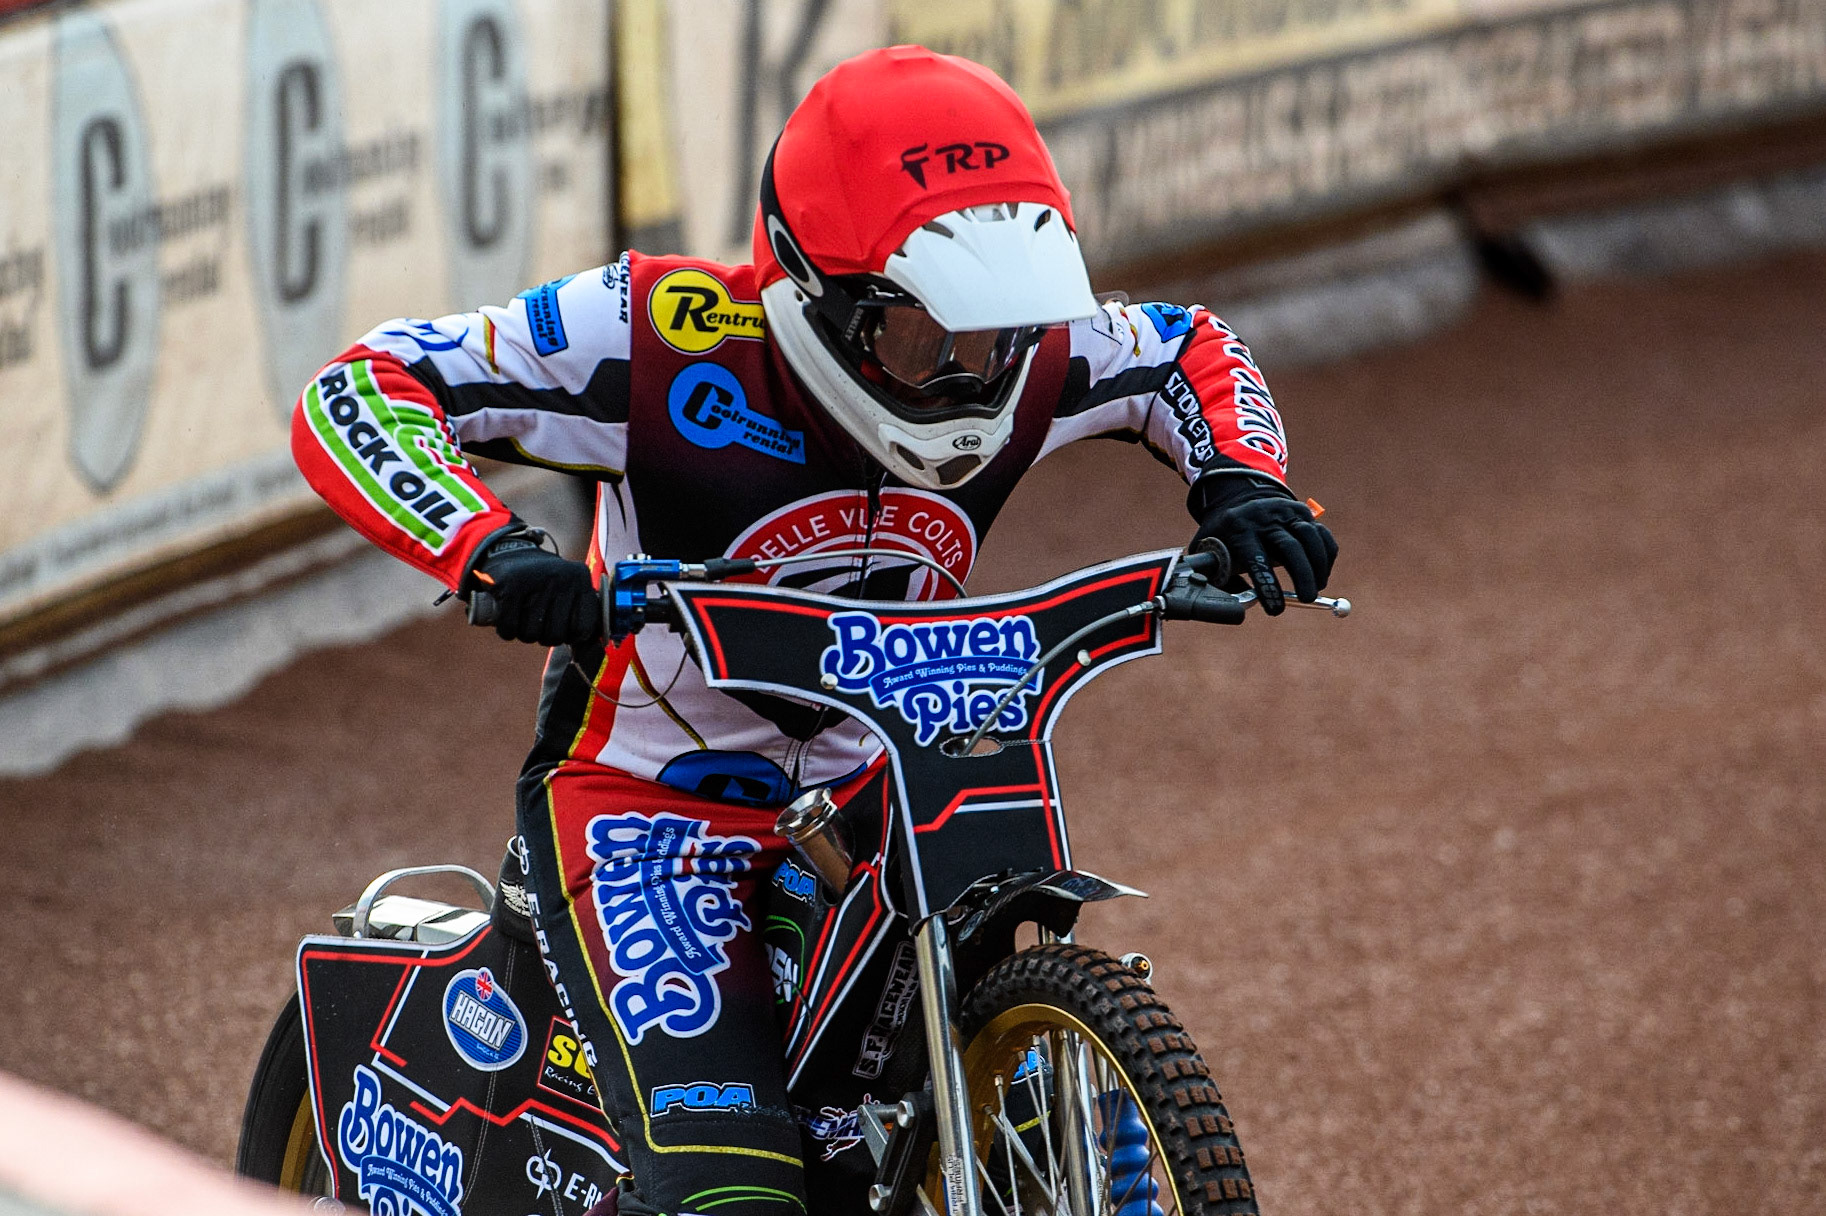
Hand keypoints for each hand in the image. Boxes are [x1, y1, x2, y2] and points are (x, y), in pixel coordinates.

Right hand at [465, 532, 599, 644]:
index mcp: (581, 579)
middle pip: (555, 635)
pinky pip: (509, 628)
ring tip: (525, 618)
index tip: (565, 630)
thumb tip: (583, 654)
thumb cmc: (545, 583)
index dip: (573, 637)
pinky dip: (506, 631)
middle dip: (545, 637)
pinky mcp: (510, 585)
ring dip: (525, 634)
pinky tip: (508, 619)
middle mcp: (562, 577)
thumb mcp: (569, 590)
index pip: (584, 628)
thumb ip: (581, 617)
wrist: (509, 552)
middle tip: (540, 622)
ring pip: (531, 635)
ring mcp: (536, 579)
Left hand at [1192, 492, 1336, 615]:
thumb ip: (1216, 580)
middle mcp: (1264, 518)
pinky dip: (1326, 555)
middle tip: (1307, 599)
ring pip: (1310, 537)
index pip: (1256, 559)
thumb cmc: (1221, 537)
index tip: (1276, 610)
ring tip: (1317, 587)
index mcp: (1238, 529)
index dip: (1268, 585)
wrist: (1236, 500)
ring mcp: (1286, 512)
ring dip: (1318, 566)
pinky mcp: (1302, 512)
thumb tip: (1236, 607)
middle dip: (1302, 575)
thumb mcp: (1207, 553)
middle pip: (1290, 546)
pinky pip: (1321, 534)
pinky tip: (1322, 573)